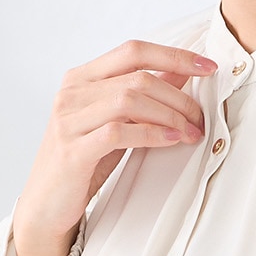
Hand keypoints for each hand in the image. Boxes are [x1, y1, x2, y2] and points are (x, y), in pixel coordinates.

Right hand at [11, 38, 214, 255]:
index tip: (208, 66)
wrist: (47, 205)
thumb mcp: (116, 122)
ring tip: (190, 132)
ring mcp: (69, 120)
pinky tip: (171, 141)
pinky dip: (151, 134)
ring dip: (170, 115)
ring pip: (130, 99)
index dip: (174, 55)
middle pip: (137, 77)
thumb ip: (142, 96)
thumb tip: (182, 72)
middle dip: (179, 96)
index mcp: (81, 78)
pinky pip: (118, 131)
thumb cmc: (84, 162)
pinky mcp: (72, 150)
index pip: (133, 50)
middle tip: (200, 117)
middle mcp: (72, 92)